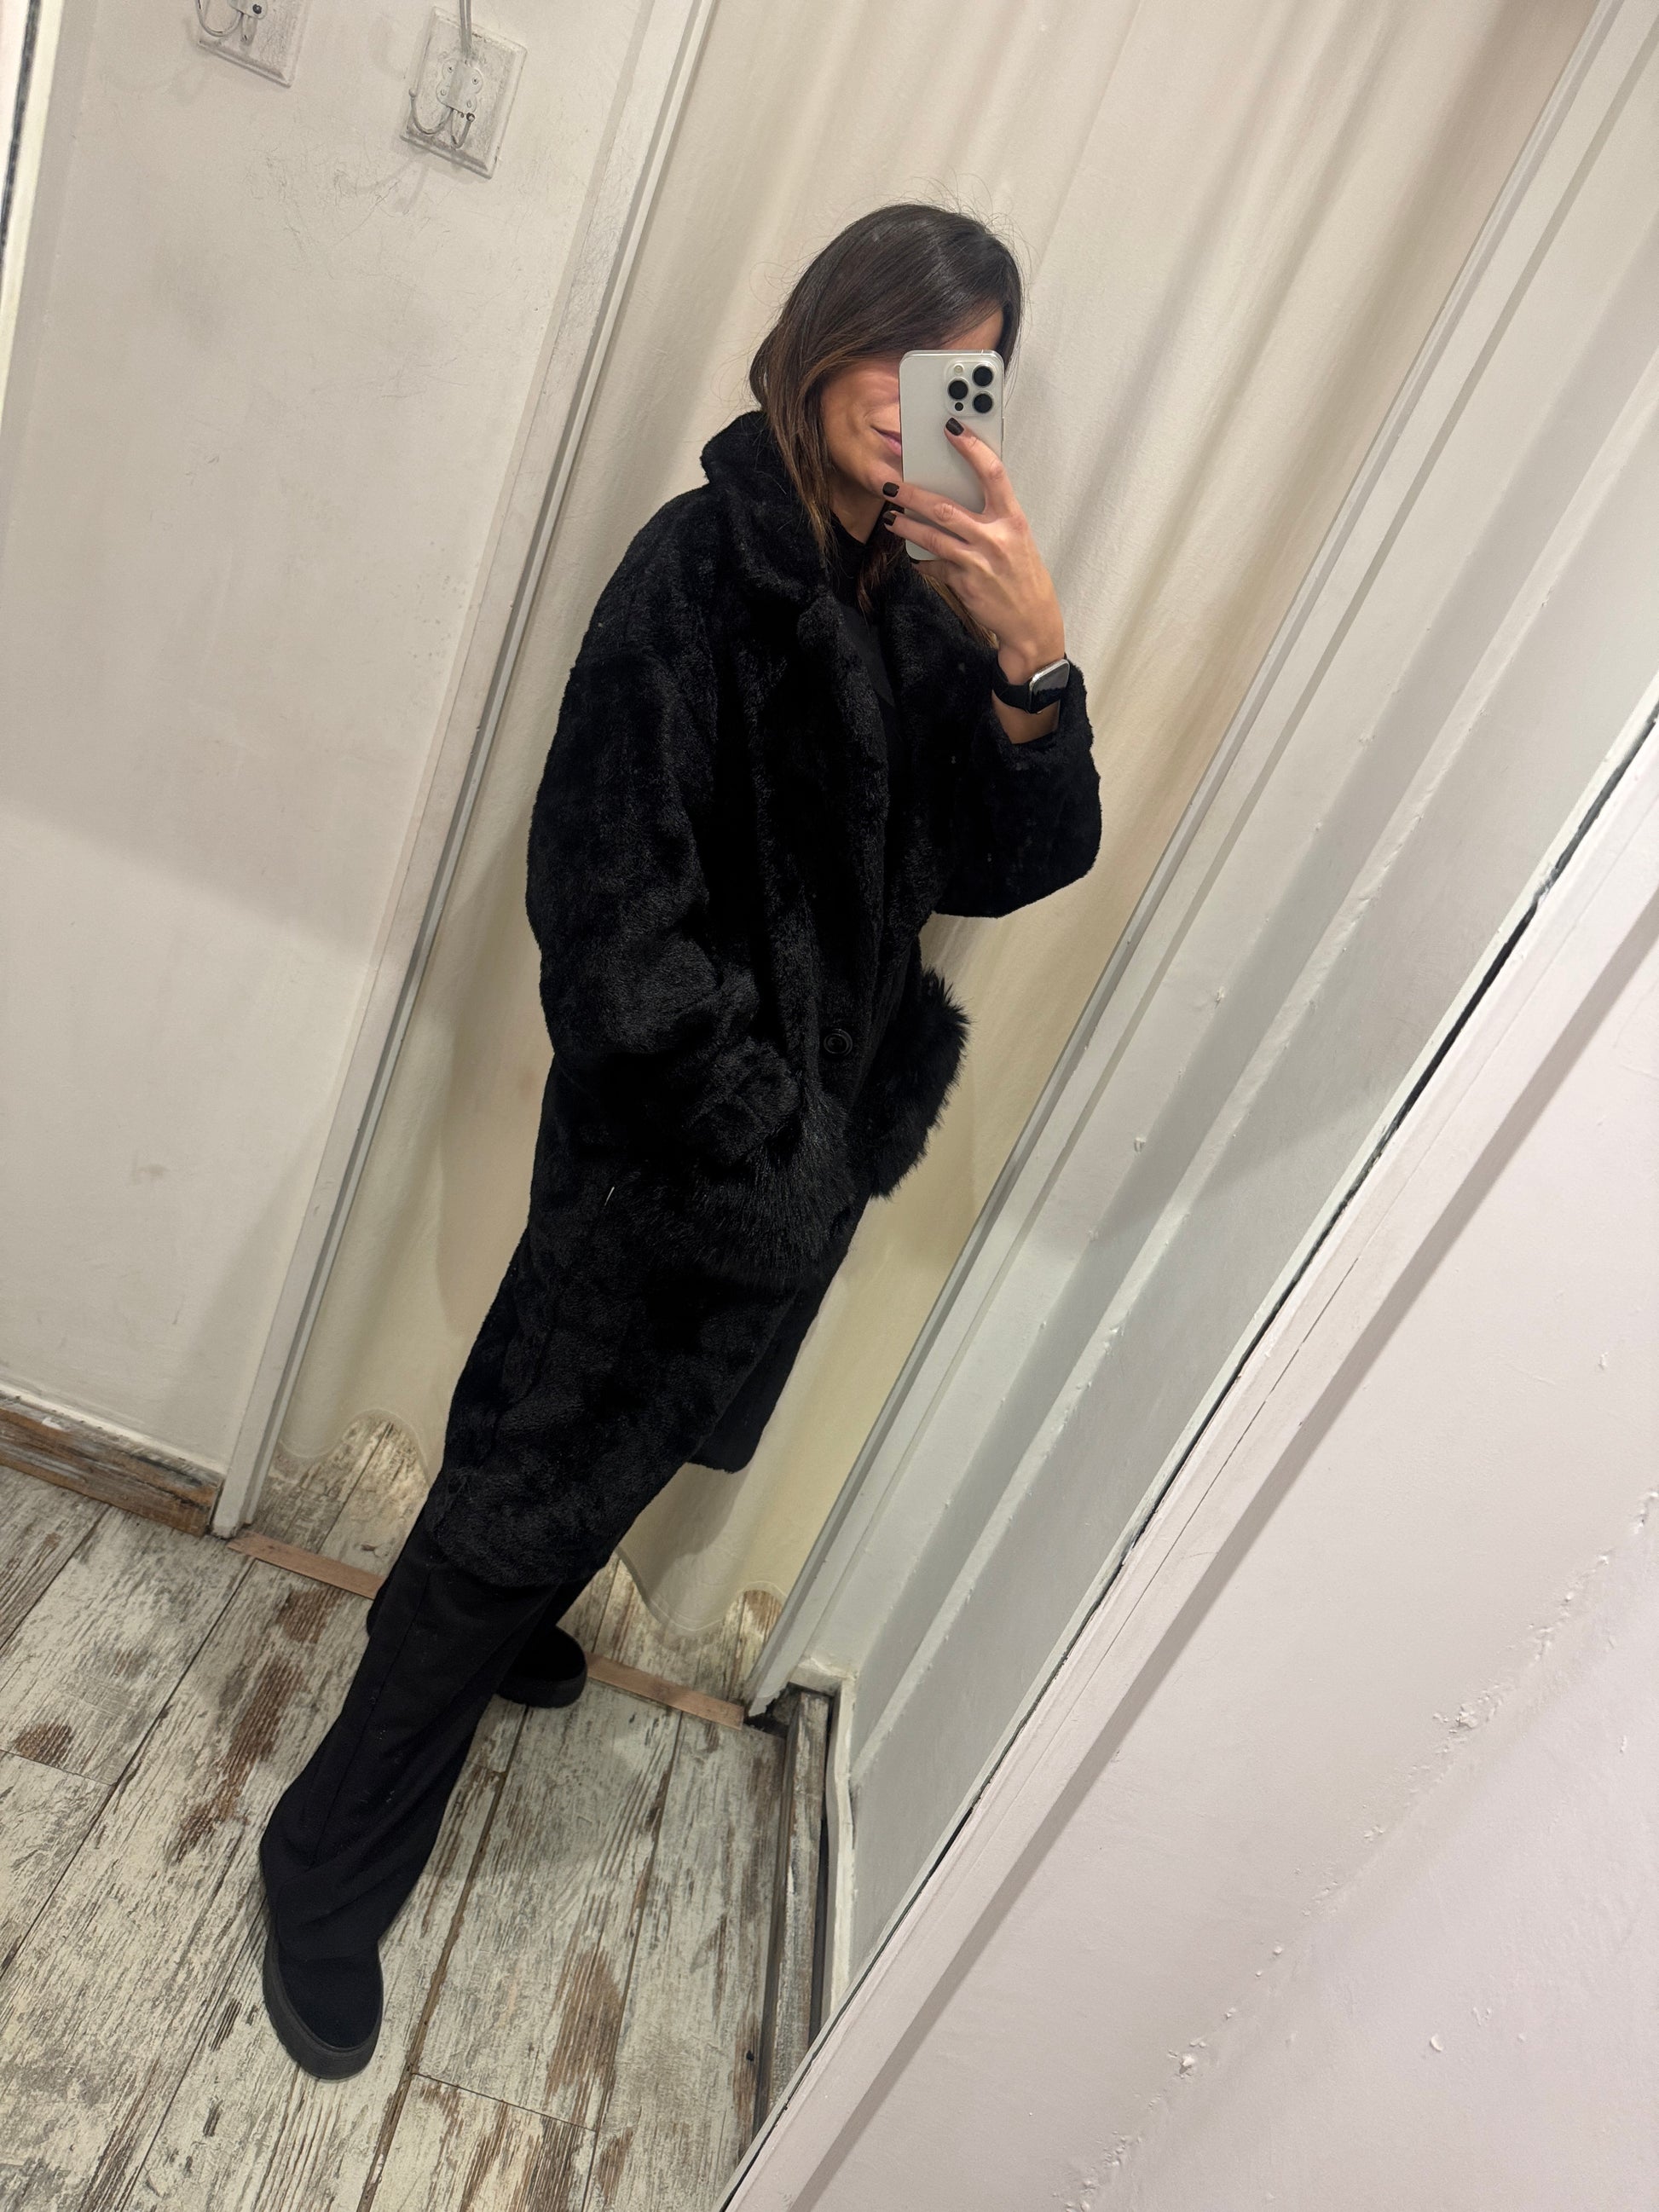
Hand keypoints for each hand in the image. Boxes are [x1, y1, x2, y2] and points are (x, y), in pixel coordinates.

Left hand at [882, 424, 1066, 682]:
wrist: (1031, 623)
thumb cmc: (1024, 579)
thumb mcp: (1018, 542)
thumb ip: (993, 520)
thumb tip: (959, 500)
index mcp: (1013, 520)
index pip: (993, 473)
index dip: (971, 448)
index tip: (951, 428)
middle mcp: (996, 538)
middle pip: (946, 507)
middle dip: (913, 494)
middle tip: (892, 484)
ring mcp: (978, 562)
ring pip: (933, 536)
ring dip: (907, 526)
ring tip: (891, 518)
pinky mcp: (964, 583)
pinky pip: (936, 565)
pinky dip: (924, 561)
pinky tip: (915, 558)